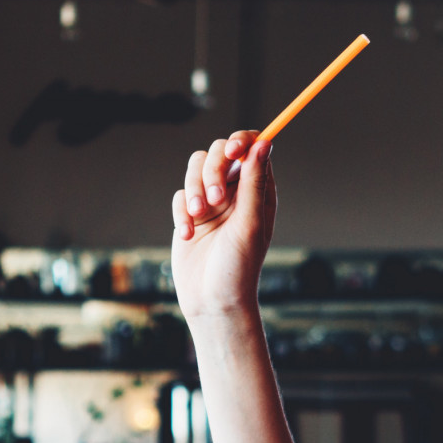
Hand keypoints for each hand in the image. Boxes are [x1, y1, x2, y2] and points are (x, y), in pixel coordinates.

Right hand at [170, 130, 274, 320]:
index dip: (241, 142)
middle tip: (214, 200)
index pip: (252, 148)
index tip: (232, 152)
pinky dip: (180, 212)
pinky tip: (187, 235)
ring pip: (195, 169)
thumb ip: (253, 182)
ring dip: (193, 189)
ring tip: (198, 216)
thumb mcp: (249, 223)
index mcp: (258, 191)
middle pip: (219, 153)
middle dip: (212, 171)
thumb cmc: (239, 267)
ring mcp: (211, 202)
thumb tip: (264, 142)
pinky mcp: (189, 214)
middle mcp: (236, 192)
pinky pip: (178, 195)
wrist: (212, 301)